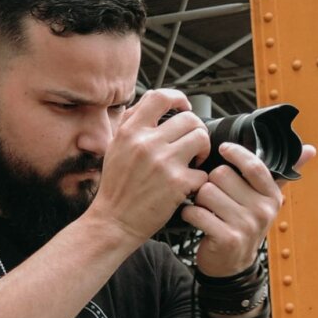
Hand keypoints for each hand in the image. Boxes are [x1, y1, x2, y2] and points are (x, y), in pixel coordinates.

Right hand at [86, 89, 209, 241]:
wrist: (114, 221)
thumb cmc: (115, 187)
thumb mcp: (114, 148)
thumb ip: (131, 124)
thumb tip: (151, 103)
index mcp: (130, 132)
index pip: (160, 97)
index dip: (178, 99)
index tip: (183, 108)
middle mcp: (146, 143)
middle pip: (189, 119)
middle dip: (196, 130)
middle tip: (191, 144)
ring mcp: (163, 162)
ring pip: (201, 139)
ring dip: (202, 150)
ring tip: (193, 161)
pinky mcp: (178, 183)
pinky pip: (203, 171)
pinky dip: (199, 179)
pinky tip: (188, 184)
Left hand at [183, 143, 316, 275]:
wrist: (232, 266)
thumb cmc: (244, 226)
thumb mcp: (265, 202)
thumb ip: (281, 175)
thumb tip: (310, 150)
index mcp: (272, 197)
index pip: (254, 165)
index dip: (235, 153)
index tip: (223, 148)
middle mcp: (262, 211)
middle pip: (220, 174)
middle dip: (209, 183)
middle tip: (213, 197)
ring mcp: (246, 226)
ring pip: (205, 191)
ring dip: (197, 200)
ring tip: (206, 209)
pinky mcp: (226, 238)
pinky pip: (196, 212)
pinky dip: (189, 214)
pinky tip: (196, 219)